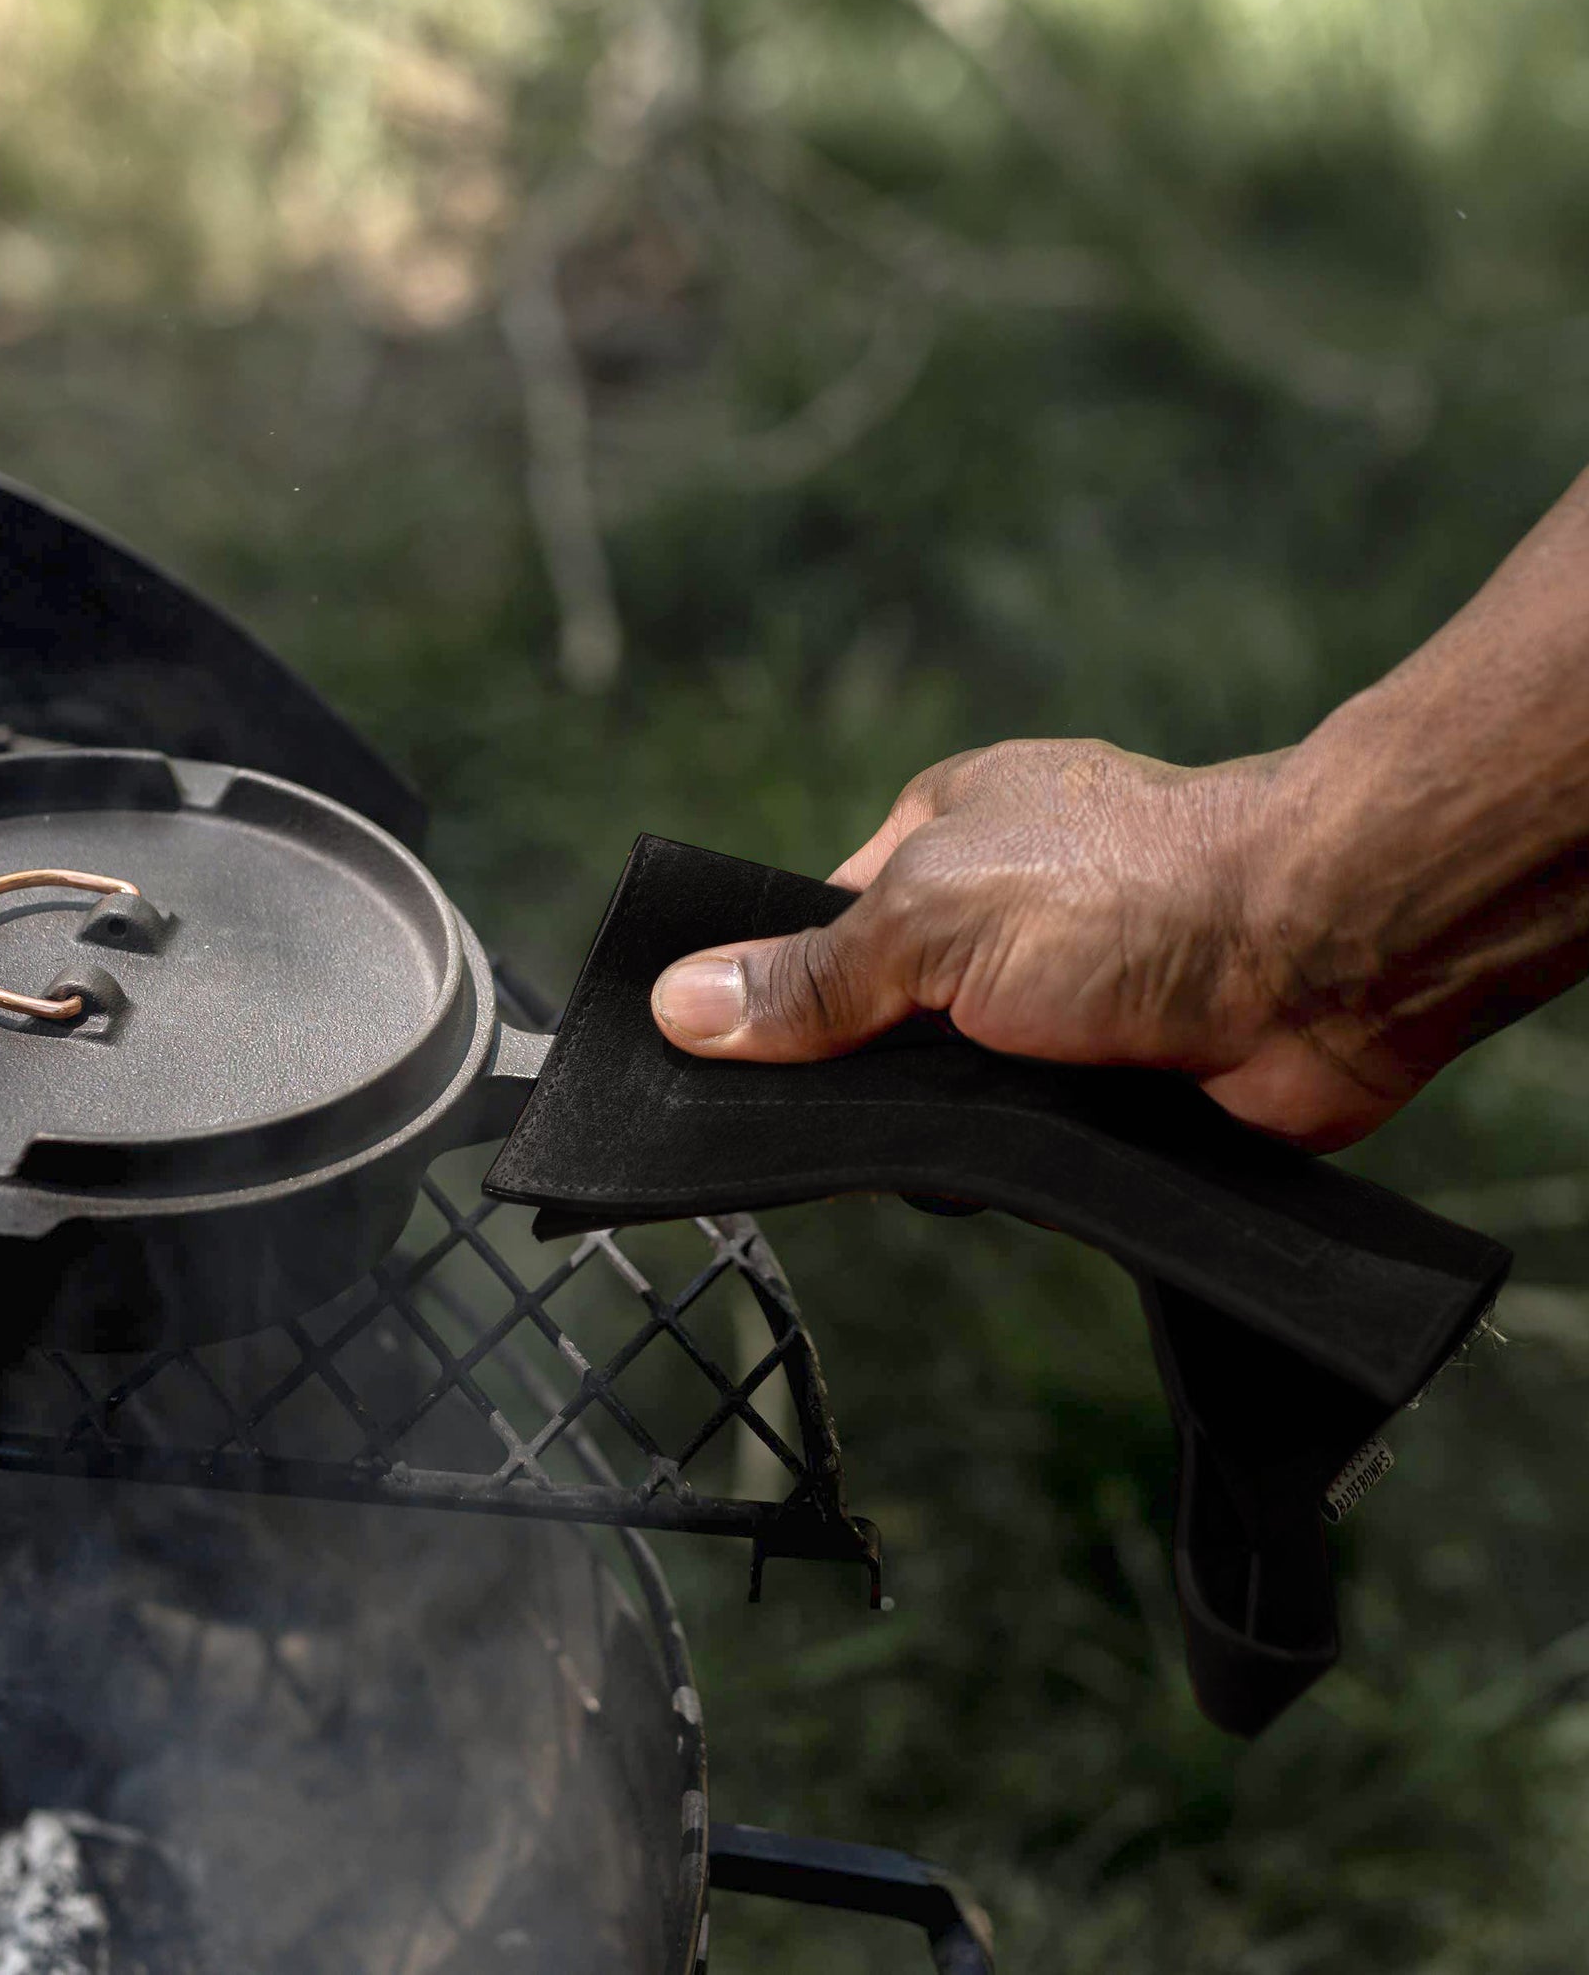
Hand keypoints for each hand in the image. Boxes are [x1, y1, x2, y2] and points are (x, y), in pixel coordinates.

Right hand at [648, 738, 1424, 1150]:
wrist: (1323, 958)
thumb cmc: (1126, 893)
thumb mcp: (929, 921)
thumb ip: (811, 977)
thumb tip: (678, 1005)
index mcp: (946, 825)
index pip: (822, 923)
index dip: (778, 993)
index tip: (732, 1067)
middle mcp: (1005, 902)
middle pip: (882, 1013)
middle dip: (865, 1077)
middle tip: (843, 1130)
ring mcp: (1065, 992)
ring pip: (954, 1087)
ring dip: (946, 1129)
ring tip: (949, 1151)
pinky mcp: (1119, 1077)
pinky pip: (1030, 1138)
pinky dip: (1015, 1163)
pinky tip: (1008, 1177)